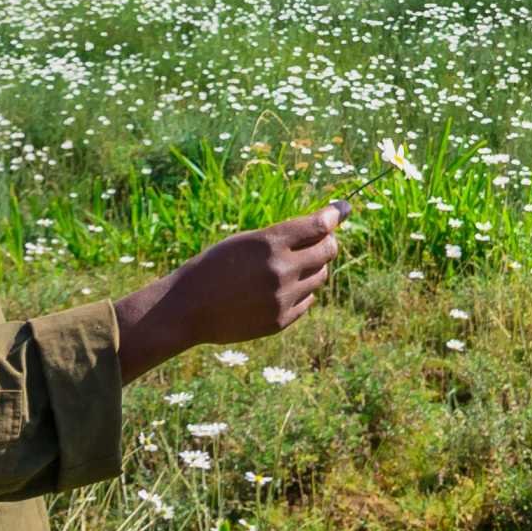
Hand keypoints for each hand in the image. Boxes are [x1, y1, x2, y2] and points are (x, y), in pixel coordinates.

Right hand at [116, 204, 344, 381]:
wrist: (189, 307)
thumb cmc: (216, 266)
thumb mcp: (246, 241)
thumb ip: (285, 234)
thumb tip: (326, 223)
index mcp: (269, 243)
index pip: (319, 226)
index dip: (334, 215)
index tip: (342, 209)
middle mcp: (280, 270)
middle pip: (327, 251)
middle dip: (328, 242)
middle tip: (322, 239)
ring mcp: (282, 298)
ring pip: (320, 276)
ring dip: (315, 267)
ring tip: (294, 265)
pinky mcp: (281, 321)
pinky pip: (308, 300)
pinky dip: (302, 291)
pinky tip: (283, 288)